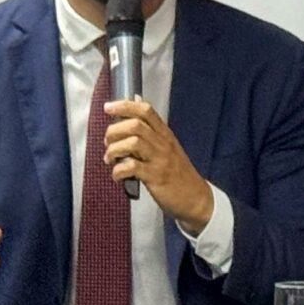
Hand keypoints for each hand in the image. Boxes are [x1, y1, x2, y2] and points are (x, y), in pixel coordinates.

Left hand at [103, 98, 214, 233]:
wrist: (196, 198)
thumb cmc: (178, 173)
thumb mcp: (167, 148)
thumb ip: (150, 131)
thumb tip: (134, 109)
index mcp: (165, 134)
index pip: (145, 111)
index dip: (124, 106)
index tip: (108, 108)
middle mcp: (163, 143)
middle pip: (135, 125)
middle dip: (114, 131)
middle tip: (107, 142)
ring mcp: (160, 160)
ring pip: (133, 143)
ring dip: (114, 150)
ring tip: (110, 159)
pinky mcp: (156, 177)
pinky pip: (132, 167)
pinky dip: (118, 171)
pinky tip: (117, 176)